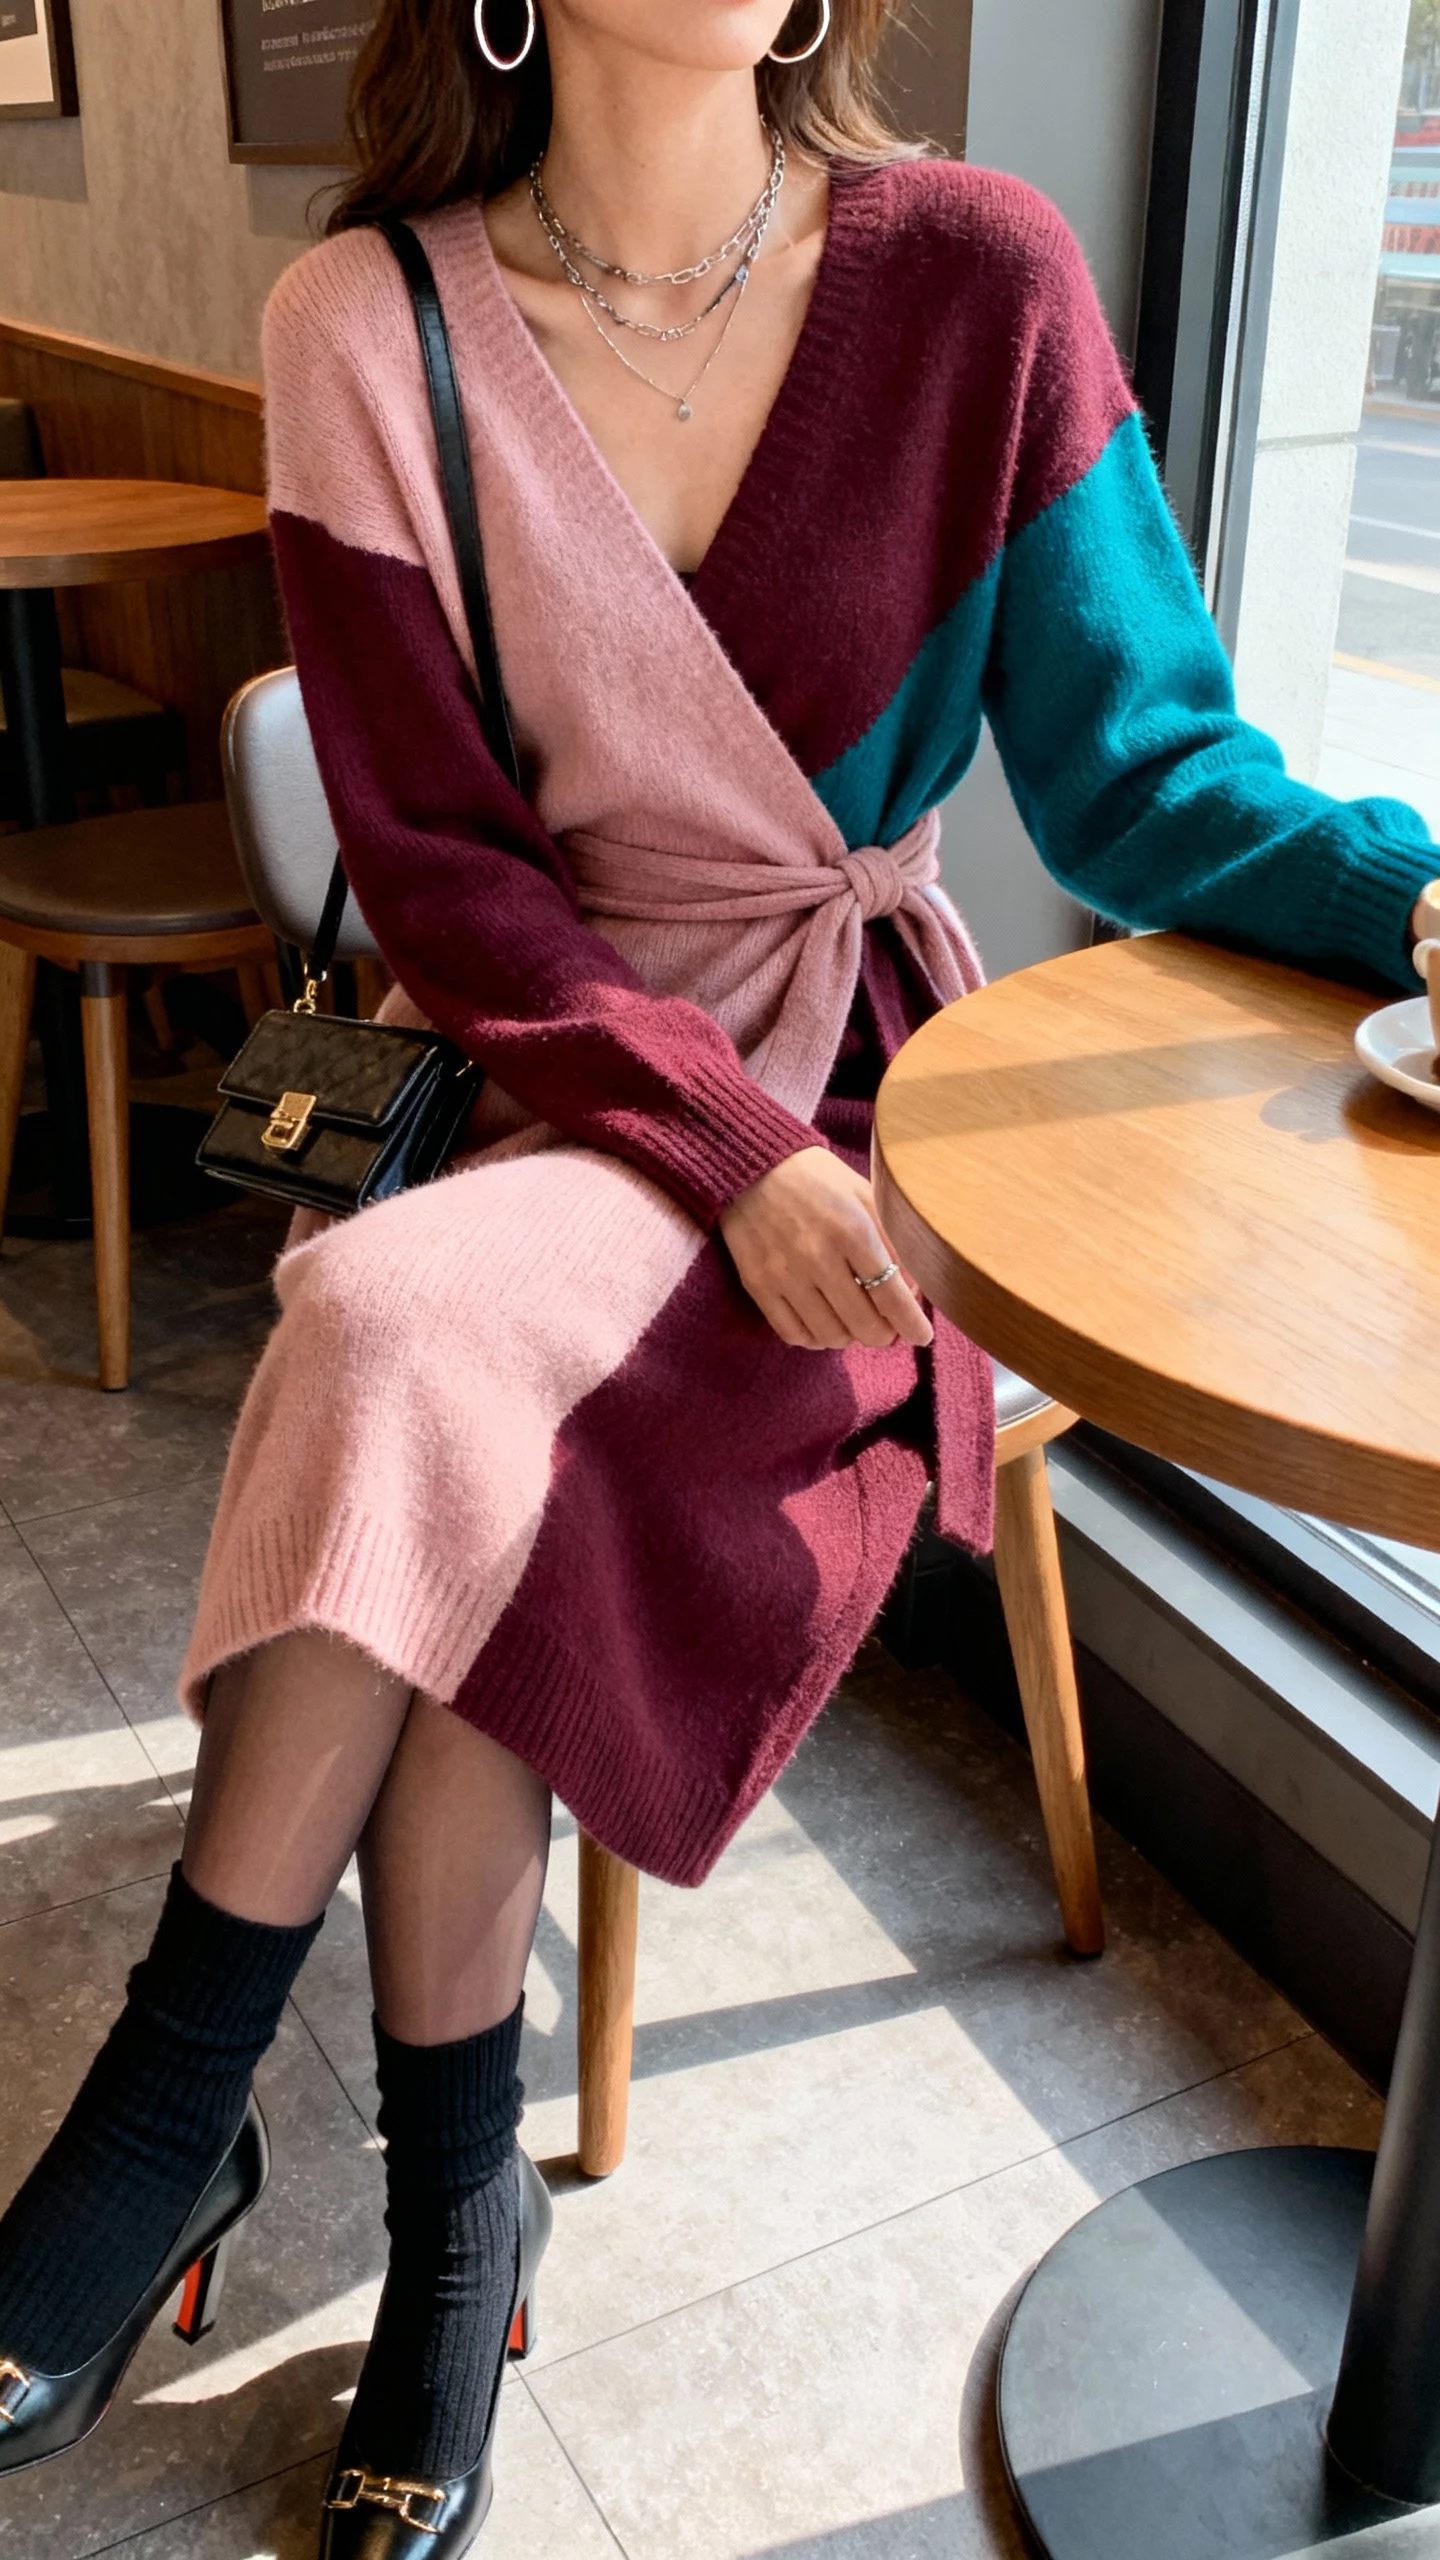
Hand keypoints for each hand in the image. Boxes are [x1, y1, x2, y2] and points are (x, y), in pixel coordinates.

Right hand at [718, 1146, 933, 1351]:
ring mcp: (784, 1273)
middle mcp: (818, 1256)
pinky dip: (815, 1338)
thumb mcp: (866, 1195)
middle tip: (888, 1328)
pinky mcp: (757, 1284)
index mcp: (853, 1230)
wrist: (753, 1165)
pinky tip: (824, 1324)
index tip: (921, 1335)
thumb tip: (911, 1291)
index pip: (891, 1296)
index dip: (911, 1325)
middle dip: (884, 1335)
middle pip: (863, 1324)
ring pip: (830, 1335)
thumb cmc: (819, 1180)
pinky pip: (793, 1333)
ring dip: (850, 1337)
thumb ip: (893, 1240)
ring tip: (854, 1322)